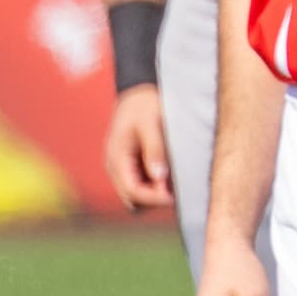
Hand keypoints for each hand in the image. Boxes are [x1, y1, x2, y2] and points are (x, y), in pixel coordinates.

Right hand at [102, 86, 174, 213]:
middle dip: (155, 200)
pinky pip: (144, 187)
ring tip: (178, 183)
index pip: (132, 192)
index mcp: (117, 159)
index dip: (153, 198)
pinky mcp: (134, 168)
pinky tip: (174, 177)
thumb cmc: (144, 105)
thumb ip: (154, 149)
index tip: (175, 197)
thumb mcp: (150, 123)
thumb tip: (159, 178)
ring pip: (138, 198)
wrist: (138, 94)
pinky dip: (157, 188)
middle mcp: (117, 168)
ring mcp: (124, 170)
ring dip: (156, 195)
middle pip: (133, 201)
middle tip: (180, 190)